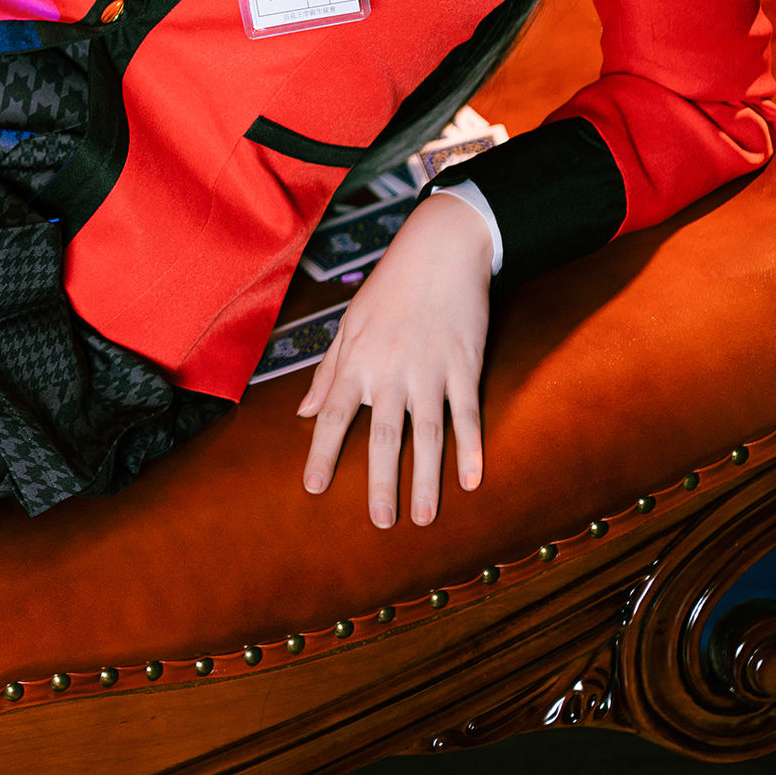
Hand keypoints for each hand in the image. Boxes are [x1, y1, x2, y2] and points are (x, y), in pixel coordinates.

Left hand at [296, 191, 493, 527]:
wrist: (440, 252)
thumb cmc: (388, 289)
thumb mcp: (348, 324)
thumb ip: (328, 371)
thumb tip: (303, 410)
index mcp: (356, 362)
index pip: (332, 417)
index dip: (321, 453)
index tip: (313, 488)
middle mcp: (391, 372)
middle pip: (382, 437)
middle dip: (380, 483)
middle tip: (380, 522)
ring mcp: (431, 371)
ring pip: (427, 435)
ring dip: (426, 479)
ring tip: (424, 518)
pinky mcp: (465, 366)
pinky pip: (468, 415)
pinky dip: (471, 449)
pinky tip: (472, 481)